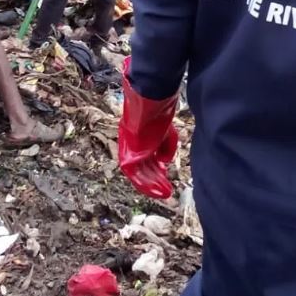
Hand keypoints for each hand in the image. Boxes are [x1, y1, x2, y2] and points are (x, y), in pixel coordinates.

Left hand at [118, 58, 178, 198]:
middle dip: (156, 179)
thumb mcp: (166, 132)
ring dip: (152, 184)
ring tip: (165, 192)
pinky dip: (146, 184)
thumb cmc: (158, 111)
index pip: (147, 157)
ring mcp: (130, 150)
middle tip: (166, 190)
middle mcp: (132, 145)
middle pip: (144, 167)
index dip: (156, 168)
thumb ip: (166, 146)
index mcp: (140, 138)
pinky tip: (157, 190)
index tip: (165, 175)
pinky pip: (135, 175)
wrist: (149, 103)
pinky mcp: (128, 155)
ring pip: (140, 173)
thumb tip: (165, 161)